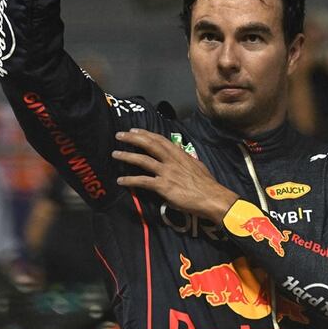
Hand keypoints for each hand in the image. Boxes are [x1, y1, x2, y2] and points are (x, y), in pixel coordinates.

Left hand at [113, 129, 237, 221]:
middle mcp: (172, 160)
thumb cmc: (207, 185)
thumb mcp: (197, 166)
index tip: (135, 130)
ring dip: (127, 156)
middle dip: (133, 138)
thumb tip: (182, 154)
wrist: (212, 198)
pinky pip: (143, 181)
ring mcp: (167, 172)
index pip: (160, 140)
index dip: (146, 134)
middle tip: (119, 135)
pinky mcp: (164, 186)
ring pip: (143, 160)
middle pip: (149, 144)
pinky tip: (120, 180)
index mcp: (180, 155)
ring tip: (115, 154)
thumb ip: (186, 159)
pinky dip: (130, 180)